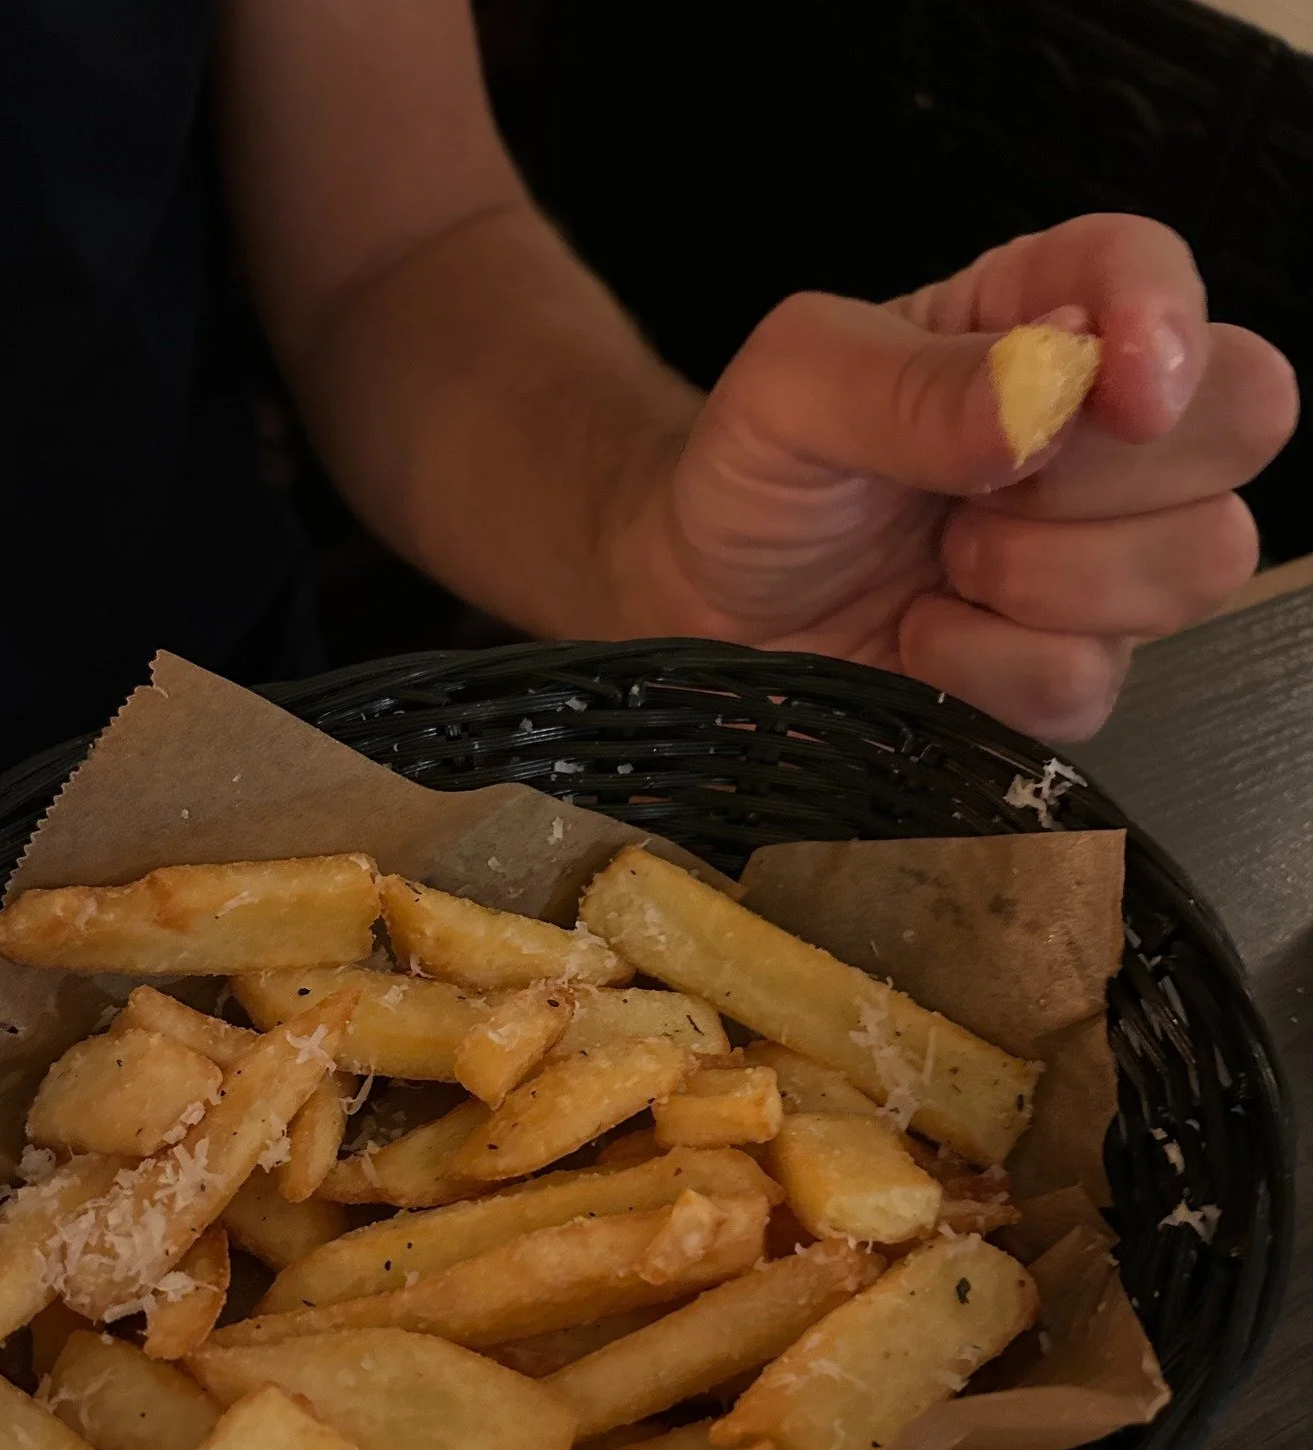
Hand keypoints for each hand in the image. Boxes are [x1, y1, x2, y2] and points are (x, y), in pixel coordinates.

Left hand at [627, 215, 1297, 739]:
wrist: (700, 615)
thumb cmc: (753, 479)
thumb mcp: (792, 390)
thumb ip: (910, 381)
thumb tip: (1053, 393)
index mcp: (1039, 318)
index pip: (1164, 278)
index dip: (1167, 323)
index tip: (1116, 386)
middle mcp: (1100, 432)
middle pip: (1241, 419)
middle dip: (1106, 469)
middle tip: (974, 492)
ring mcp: (1101, 562)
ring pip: (1200, 559)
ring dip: (1047, 575)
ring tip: (942, 566)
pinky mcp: (1067, 674)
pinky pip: (1096, 678)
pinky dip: (992, 669)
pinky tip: (922, 641)